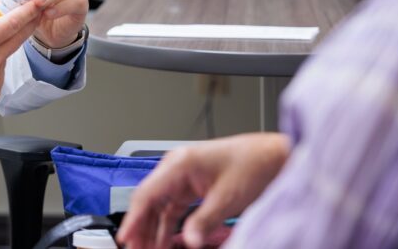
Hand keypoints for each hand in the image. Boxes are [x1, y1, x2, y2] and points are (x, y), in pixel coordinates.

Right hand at [117, 133, 289, 248]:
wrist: (272, 156)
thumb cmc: (252, 164)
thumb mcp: (227, 198)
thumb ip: (204, 222)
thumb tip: (188, 242)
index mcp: (179, 163)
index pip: (146, 194)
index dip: (133, 219)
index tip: (125, 238)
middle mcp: (177, 168)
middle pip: (149, 202)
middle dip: (141, 228)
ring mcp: (183, 177)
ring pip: (159, 207)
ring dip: (153, 230)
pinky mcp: (193, 186)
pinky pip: (173, 209)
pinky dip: (168, 226)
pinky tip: (164, 242)